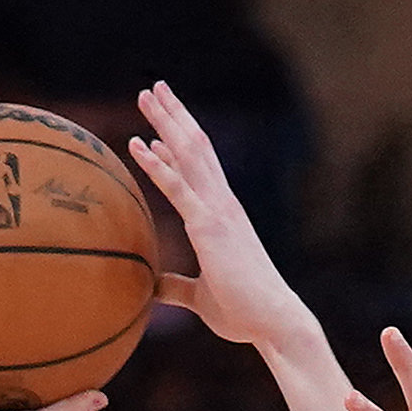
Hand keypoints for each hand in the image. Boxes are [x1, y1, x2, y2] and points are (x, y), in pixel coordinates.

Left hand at [120, 83, 299, 352]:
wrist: (273, 322)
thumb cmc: (243, 313)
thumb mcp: (201, 297)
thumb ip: (176, 287)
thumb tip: (152, 286)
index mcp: (223, 215)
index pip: (198, 169)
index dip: (178, 142)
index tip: (159, 124)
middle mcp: (222, 204)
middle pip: (194, 147)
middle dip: (173, 116)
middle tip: (153, 88)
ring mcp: (217, 211)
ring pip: (188, 153)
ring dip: (166, 122)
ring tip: (147, 95)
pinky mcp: (209, 227)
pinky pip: (178, 188)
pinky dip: (156, 165)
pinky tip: (138, 144)